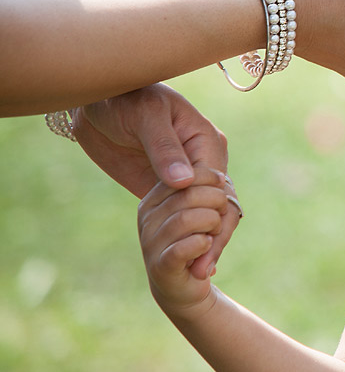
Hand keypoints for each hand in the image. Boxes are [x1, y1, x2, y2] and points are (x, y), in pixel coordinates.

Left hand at [73, 83, 236, 278]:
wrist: (98, 101)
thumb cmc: (125, 97)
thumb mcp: (145, 116)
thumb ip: (163, 148)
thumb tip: (183, 181)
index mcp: (206, 141)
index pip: (217, 184)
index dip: (213, 216)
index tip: (205, 245)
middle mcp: (203, 160)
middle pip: (220, 204)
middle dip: (215, 236)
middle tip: (203, 268)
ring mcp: (186, 176)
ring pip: (206, 214)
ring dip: (205, 243)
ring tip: (199, 273)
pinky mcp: (167, 188)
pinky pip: (183, 215)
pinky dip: (189, 239)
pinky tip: (189, 264)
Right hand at [138, 173, 231, 316]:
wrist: (186, 285)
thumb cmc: (200, 242)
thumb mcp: (210, 212)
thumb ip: (213, 192)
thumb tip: (222, 180)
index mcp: (153, 200)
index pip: (181, 175)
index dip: (209, 177)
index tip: (224, 186)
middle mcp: (147, 218)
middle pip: (187, 195)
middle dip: (216, 202)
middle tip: (220, 216)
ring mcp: (150, 242)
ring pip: (185, 219)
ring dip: (211, 223)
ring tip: (214, 233)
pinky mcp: (160, 266)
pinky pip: (183, 248)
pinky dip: (203, 244)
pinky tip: (206, 245)